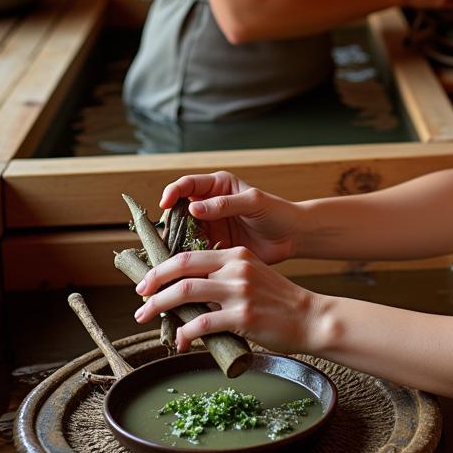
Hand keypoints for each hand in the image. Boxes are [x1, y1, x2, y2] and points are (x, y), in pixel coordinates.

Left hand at [133, 246, 318, 352]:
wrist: (310, 317)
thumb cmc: (278, 302)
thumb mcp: (251, 277)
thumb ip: (222, 280)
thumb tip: (185, 297)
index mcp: (236, 255)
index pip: (189, 254)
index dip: (162, 268)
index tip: (147, 283)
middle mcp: (236, 267)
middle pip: (182, 268)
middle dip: (153, 284)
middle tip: (140, 300)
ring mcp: (240, 291)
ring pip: (186, 292)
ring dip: (159, 306)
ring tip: (146, 317)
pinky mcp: (243, 316)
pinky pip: (202, 323)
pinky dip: (184, 333)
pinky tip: (180, 341)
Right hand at [158, 171, 297, 263]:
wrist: (291, 236)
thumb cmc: (277, 212)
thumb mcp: (253, 202)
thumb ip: (224, 204)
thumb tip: (193, 207)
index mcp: (217, 186)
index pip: (187, 185)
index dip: (172, 192)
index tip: (165, 204)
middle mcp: (208, 205)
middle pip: (178, 211)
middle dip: (167, 223)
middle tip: (161, 237)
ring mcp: (209, 227)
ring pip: (181, 233)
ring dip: (173, 244)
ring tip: (166, 256)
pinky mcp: (212, 247)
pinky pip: (192, 252)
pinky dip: (185, 259)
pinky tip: (181, 267)